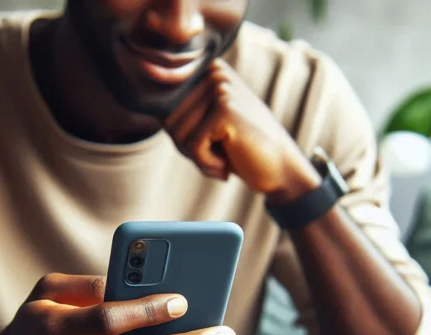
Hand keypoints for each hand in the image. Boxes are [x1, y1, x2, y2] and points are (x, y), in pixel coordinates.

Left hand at [164, 59, 320, 204]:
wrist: (279, 168)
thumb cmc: (239, 150)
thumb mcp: (205, 125)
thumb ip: (178, 113)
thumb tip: (150, 107)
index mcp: (207, 71)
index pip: (165, 109)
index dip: (181, 138)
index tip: (209, 144)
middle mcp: (214, 73)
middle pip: (169, 121)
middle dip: (188, 148)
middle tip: (219, 153)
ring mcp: (221, 88)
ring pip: (178, 135)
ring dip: (199, 158)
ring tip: (226, 155)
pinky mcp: (226, 110)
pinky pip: (193, 147)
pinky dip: (208, 165)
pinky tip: (229, 163)